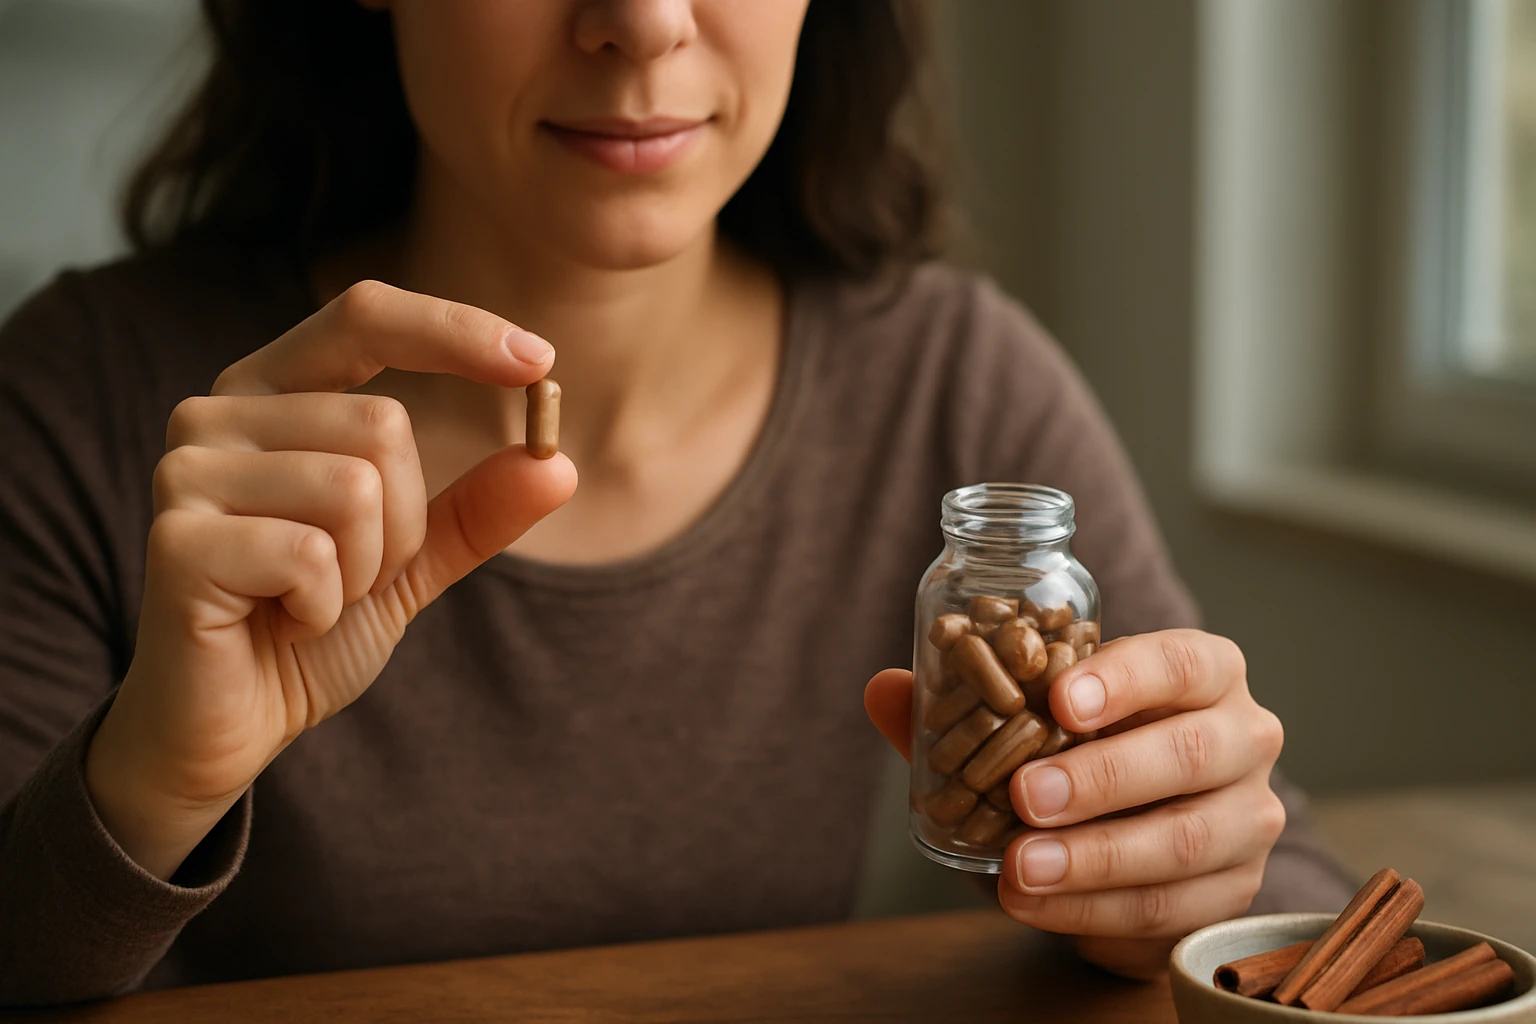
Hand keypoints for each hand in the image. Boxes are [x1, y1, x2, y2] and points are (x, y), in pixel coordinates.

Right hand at [85, 281, 576, 879]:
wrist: (233, 725)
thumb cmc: (310, 629)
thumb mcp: (412, 560)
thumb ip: (476, 509)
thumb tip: (557, 462)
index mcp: (270, 392)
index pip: (363, 316)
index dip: (453, 328)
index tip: (539, 362)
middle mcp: (214, 412)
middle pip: (381, 424)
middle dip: (403, 525)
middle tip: (350, 577)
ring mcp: (185, 470)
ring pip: (355, 488)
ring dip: (365, 569)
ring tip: (310, 600)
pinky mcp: (176, 540)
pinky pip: (313, 554)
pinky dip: (326, 607)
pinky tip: (282, 622)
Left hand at [864, 628, 1285, 979]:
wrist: (1136, 844)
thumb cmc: (1083, 755)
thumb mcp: (1026, 725)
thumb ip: (959, 707)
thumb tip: (884, 690)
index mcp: (1202, 674)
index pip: (1181, 661)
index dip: (1125, 679)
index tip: (1061, 701)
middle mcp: (1243, 737)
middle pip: (1191, 750)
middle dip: (1102, 776)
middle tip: (1027, 796)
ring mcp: (1248, 818)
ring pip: (1185, 839)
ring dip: (1094, 857)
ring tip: (1018, 867)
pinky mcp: (1235, 893)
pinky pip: (1170, 907)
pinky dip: (1094, 909)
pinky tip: (1035, 904)